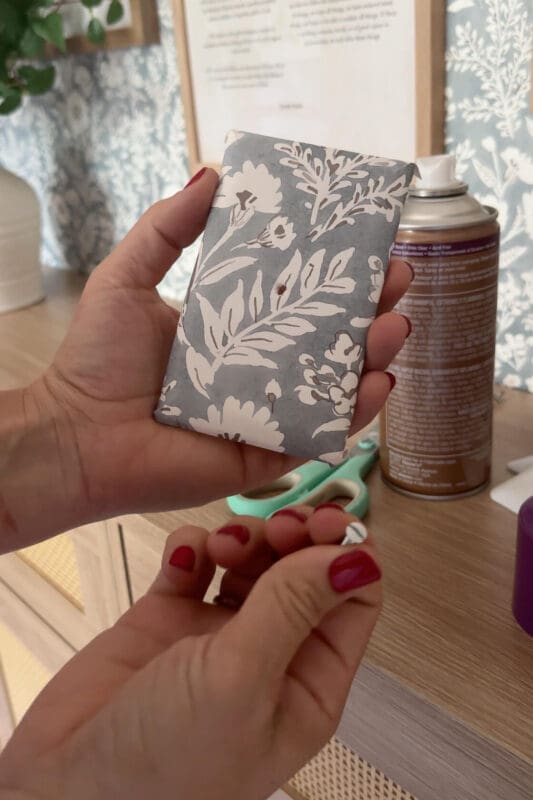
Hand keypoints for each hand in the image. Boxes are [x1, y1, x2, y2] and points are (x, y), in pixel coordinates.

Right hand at [0, 505, 381, 799]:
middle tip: (276, 523)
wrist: (64, 786)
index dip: (347, 555)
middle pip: (303, 571)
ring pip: (252, 560)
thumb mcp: (240, 683)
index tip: (328, 521)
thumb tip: (357, 558)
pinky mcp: (169, 617)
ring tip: (222, 542)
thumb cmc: (160, 771)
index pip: (352, 602)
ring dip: (245, 537)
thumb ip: (293, 609)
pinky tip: (183, 556)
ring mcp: (216, 633)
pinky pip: (195, 561)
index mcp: (306, 684)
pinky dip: (194, 545)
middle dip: (295, 537)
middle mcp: (268, 655)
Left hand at [1, 169, 411, 544]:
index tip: (367, 243)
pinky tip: (376, 385)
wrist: (76, 437)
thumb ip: (168, 227)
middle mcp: (258, 367)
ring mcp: (267, 412)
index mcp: (234, 327)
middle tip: (397, 280)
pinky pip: (319, 434)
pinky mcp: (267, 453)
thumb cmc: (97, 360)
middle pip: (327, 337)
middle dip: (369, 309)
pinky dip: (353, 414)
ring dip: (372, 356)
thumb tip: (212, 171)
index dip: (334, 272)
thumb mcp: (128, 277)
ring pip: (334, 384)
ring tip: (394, 328)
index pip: (296, 295)